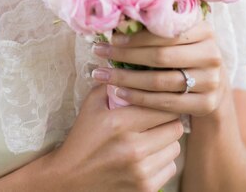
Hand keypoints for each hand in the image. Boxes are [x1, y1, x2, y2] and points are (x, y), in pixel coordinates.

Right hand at [49, 84, 182, 191]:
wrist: (70, 178)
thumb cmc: (82, 138)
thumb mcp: (92, 105)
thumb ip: (113, 83)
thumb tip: (135, 66)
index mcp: (120, 122)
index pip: (163, 106)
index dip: (163, 100)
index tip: (159, 99)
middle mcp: (133, 148)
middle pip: (176, 127)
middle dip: (168, 120)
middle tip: (158, 117)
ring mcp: (141, 171)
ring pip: (175, 148)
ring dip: (166, 141)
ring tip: (152, 136)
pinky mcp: (145, 189)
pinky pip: (171, 168)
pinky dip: (162, 160)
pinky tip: (148, 155)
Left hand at [92, 20, 225, 117]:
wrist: (214, 85)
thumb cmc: (186, 53)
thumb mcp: (181, 36)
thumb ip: (160, 26)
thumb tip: (120, 18)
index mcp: (205, 30)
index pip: (165, 32)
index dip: (136, 36)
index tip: (111, 37)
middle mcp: (212, 55)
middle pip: (161, 56)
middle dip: (125, 55)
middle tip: (98, 52)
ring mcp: (211, 82)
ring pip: (160, 82)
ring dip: (126, 78)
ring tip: (103, 74)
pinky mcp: (205, 104)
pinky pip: (165, 103)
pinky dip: (139, 98)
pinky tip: (119, 92)